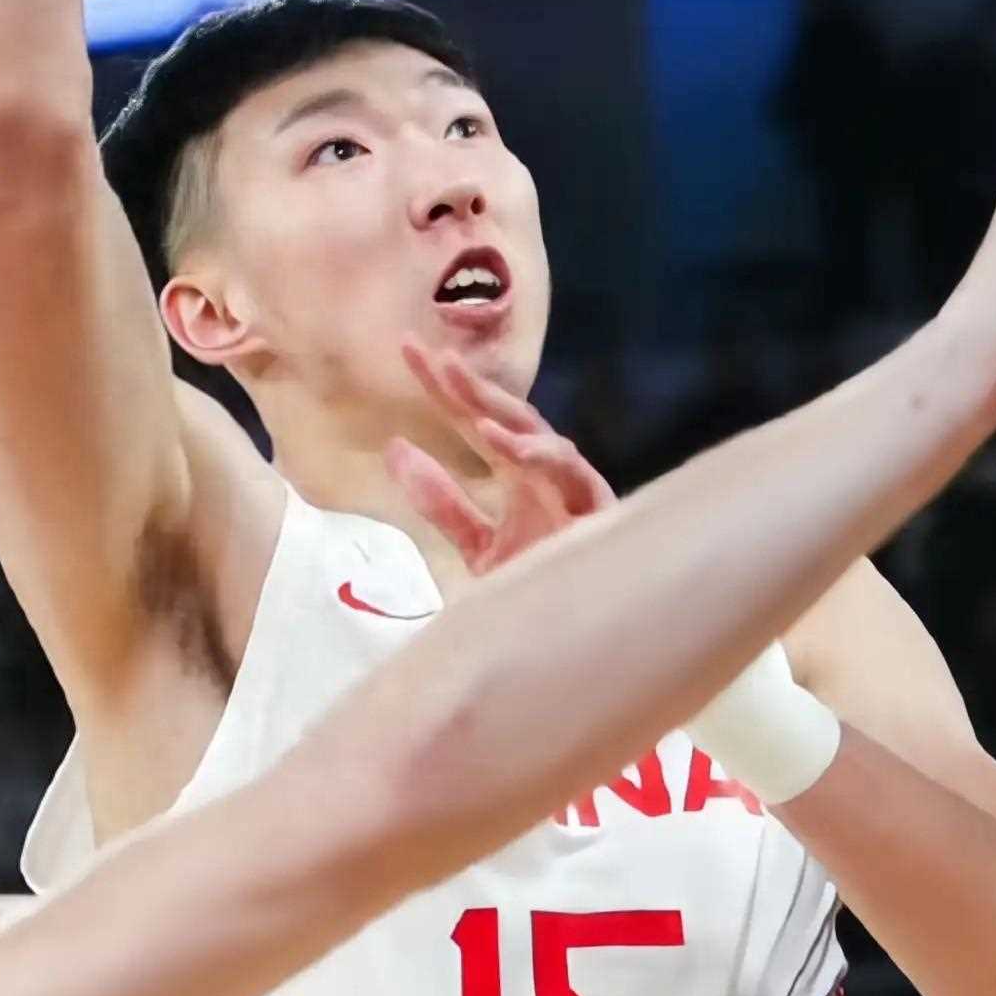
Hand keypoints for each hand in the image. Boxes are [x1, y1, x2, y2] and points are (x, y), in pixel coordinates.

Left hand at [387, 338, 613, 573]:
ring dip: (501, 410)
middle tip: (432, 356)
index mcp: (518, 476)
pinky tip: (504, 444)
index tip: (406, 349)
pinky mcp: (599, 512)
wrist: (573, 646)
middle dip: (471, 386)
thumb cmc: (537, 594)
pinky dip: (539, 456)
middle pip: (506, 417)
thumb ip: (442, 502)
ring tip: (458, 386)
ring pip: (542, 435)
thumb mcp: (476, 545)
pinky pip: (571, 473)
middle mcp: (546, 474)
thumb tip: (396, 447)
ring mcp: (573, 490)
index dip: (442, 388)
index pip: (474, 421)